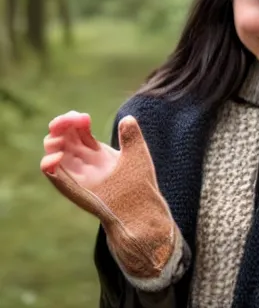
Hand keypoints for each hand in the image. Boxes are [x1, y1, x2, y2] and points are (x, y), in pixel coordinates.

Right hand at [41, 113, 180, 281]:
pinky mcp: (71, 186)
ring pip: (53, 151)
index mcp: (97, 152)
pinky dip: (48, 163)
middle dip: (61, 124)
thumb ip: (131, 136)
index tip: (84, 117)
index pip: (77, 130)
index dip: (75, 120)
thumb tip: (128, 118)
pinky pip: (51, 174)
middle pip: (62, 137)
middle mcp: (83, 161)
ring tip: (63, 138)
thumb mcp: (137, 154)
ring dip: (53, 140)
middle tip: (71, 119)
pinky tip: (57, 156)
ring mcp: (76, 173)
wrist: (139, 210)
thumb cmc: (140, 185)